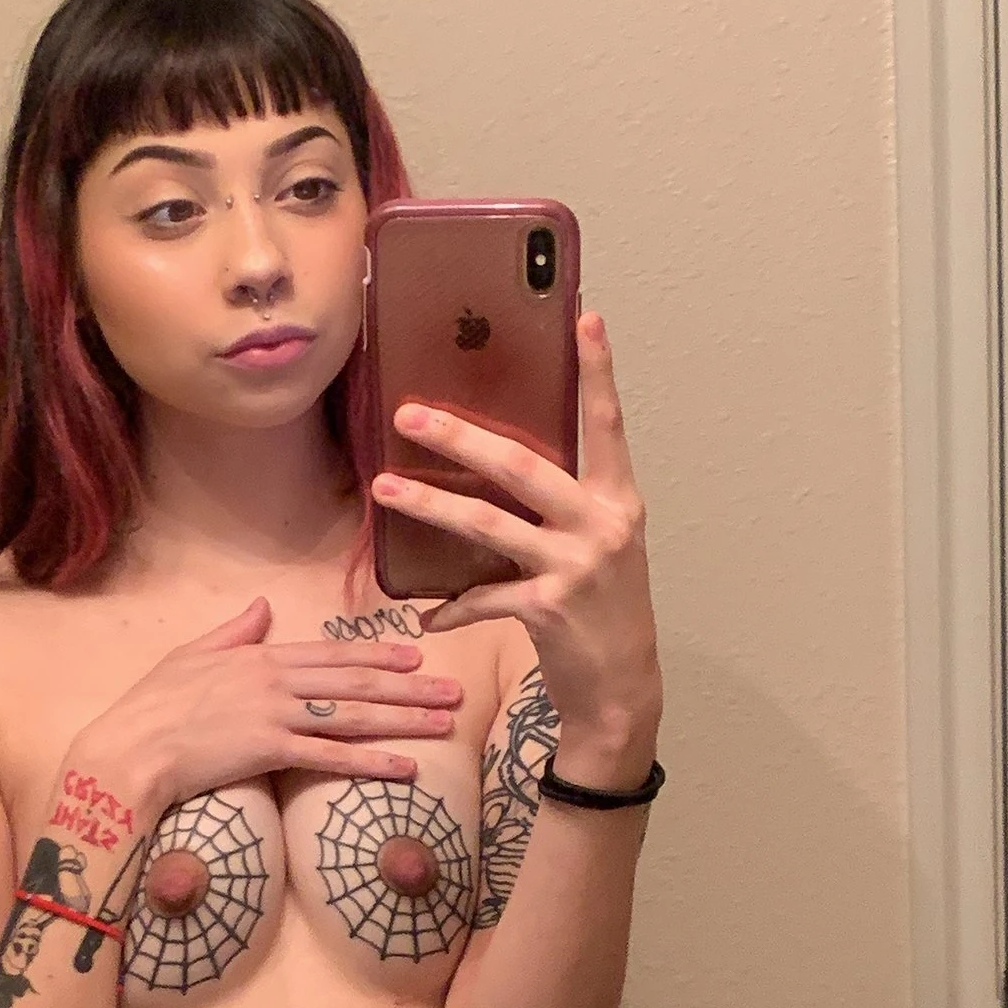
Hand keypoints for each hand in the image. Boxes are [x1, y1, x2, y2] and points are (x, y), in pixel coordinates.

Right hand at [66, 596, 463, 816]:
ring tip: (444, 723)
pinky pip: (331, 756)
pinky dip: (371, 761)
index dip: (378, 653)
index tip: (416, 655)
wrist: (130, 749)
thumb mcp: (191, 655)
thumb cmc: (152, 706)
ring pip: (354, 714)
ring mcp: (276, 714)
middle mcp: (276, 679)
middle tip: (453, 691)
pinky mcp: (270, 750)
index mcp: (260, 656)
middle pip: (356, 680)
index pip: (332, 653)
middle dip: (410, 686)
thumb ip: (234, 632)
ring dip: (404, 719)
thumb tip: (263, 607)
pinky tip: (406, 767)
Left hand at [370, 311, 660, 739]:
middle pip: (523, 466)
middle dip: (461, 438)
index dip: (597, 371)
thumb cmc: (603, 612)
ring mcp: (576, 567)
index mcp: (617, 500)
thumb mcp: (600, 547)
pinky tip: (427, 612)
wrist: (622, 691)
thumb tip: (503, 462)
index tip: (584, 317)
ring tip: (384, 488)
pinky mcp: (548, 610)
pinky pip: (484, 597)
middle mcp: (601, 526)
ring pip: (489, 524)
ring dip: (430, 505)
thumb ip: (566, 504)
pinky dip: (452, 604)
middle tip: (410, 413)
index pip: (606, 424)